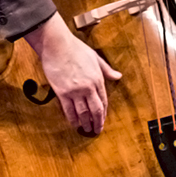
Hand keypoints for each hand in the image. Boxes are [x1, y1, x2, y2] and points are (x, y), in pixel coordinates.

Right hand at [25, 12, 121, 133]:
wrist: (57, 45)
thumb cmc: (75, 48)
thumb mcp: (95, 57)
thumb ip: (107, 69)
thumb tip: (118, 76)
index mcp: (97, 79)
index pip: (104, 100)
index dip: (104, 112)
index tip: (103, 119)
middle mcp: (88, 87)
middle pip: (96, 110)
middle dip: (97, 122)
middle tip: (97, 130)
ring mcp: (75, 91)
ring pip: (83, 113)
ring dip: (86, 123)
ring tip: (86, 129)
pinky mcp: (62, 92)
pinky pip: (69, 110)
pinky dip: (73, 119)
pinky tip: (74, 124)